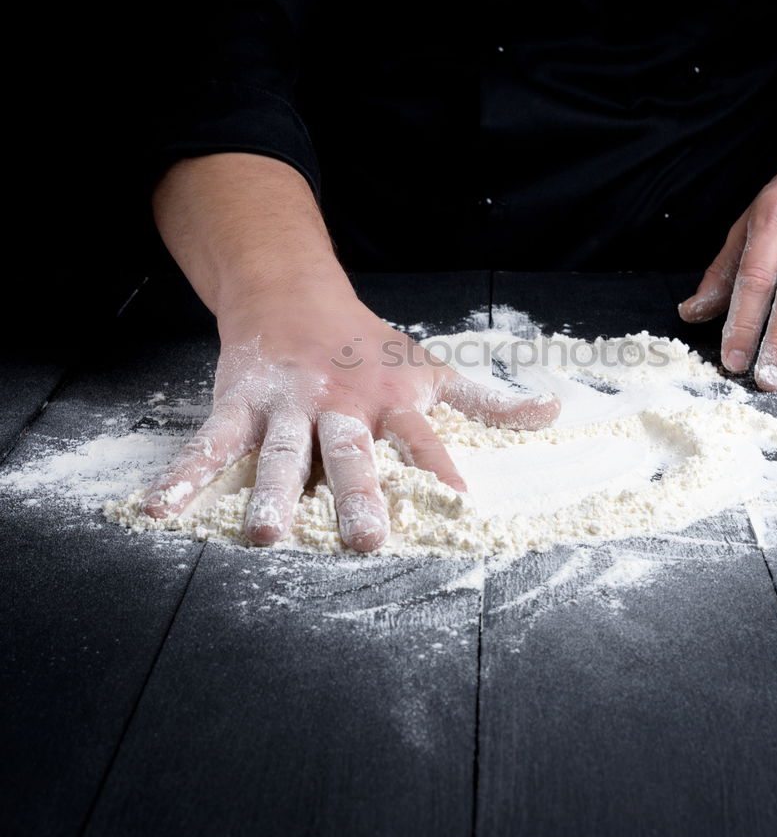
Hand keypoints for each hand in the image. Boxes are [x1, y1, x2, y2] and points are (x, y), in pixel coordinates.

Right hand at [140, 294, 559, 549]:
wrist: (296, 295)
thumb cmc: (370, 346)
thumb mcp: (432, 369)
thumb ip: (488, 402)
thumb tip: (555, 413)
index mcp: (389, 400)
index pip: (420, 441)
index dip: (439, 469)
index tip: (457, 504)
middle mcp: (340, 404)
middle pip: (350, 454)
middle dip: (356, 494)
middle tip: (365, 540)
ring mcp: (286, 405)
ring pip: (279, 454)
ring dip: (271, 492)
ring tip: (264, 534)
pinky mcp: (239, 403)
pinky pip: (211, 445)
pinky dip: (184, 476)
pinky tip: (160, 510)